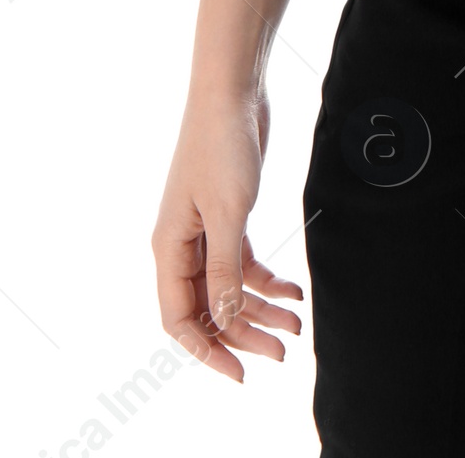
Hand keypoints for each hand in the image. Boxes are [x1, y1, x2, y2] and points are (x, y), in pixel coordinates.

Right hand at [152, 85, 303, 382]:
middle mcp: (182, 245)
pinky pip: (243, 262)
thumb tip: (222, 317)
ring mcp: (205, 230)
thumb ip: (224, 268)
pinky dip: (267, 279)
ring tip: (296, 324)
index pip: (179, 318)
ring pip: (229, 287)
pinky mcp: (229, 214)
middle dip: (244, 333)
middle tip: (283, 352)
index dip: (206, 350)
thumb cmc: (222, 146)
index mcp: (168, 248)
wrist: (232, 91)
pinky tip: (293, 291)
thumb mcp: (228, 212)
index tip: (240, 372)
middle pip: (209, 307)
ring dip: (260, 309)